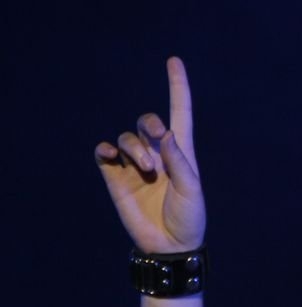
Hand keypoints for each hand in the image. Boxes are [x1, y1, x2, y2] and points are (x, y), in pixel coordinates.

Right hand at [94, 57, 205, 253]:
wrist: (169, 246)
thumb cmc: (189, 218)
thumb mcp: (192, 190)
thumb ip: (179, 161)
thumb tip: (165, 134)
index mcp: (182, 151)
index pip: (180, 112)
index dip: (178, 86)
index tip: (174, 60)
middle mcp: (158, 153)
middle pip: (147, 121)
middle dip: (150, 125)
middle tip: (158, 148)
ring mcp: (134, 165)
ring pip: (126, 137)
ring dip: (134, 147)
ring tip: (147, 169)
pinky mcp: (116, 178)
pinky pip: (104, 153)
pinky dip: (106, 148)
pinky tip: (110, 154)